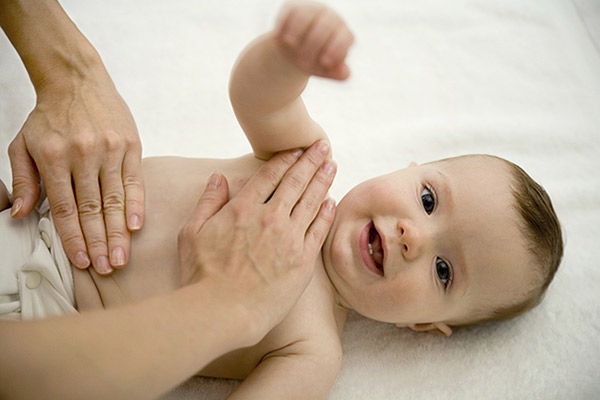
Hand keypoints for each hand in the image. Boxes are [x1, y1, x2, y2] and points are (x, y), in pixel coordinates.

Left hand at [8, 72, 143, 274]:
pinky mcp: (130, 145)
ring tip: (121, 256)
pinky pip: (134, 180)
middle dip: (99, 242)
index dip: (74, 238)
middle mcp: (84, 154)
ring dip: (118, 232)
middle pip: (93, 209)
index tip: (82, 261)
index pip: (65, 208)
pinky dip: (136, 205)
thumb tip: (19, 215)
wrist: (77, 80)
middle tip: (107, 268)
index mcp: (54, 157)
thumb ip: (22, 181)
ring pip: (115, 199)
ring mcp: (110, 150)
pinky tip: (136, 226)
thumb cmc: (49, 116)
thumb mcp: (23, 144)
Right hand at [177, 141, 335, 344]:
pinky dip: (326, 213)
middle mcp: (270, 218)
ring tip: (331, 165)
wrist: (223, 311)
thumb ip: (207, 202)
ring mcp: (289, 238)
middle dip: (311, 160)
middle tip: (323, 146)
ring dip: (322, 180)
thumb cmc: (202, 276)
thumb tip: (219, 178)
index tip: (296, 149)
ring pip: (311, 201)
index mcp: (243, 208)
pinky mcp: (302, 261)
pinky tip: (331, 201)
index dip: (285, 159)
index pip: (270, 175)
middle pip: (296, 181)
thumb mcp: (191, 233)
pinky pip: (318, 230)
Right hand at [275, 1, 353, 79]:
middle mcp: (330, 18)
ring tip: (290, 44)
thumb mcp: (324, 69)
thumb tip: (345, 74)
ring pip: (306, 15)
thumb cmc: (314, 61)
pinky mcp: (294, 8)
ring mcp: (312, 10)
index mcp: (343, 34)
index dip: (336, 49)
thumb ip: (335, 72)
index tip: (325, 62)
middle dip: (314, 44)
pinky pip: (289, 12)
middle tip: (303, 63)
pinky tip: (279, 37)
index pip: (344, 37)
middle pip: (325, 27)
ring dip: (298, 29)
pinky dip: (284, 23)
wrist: (294, 52)